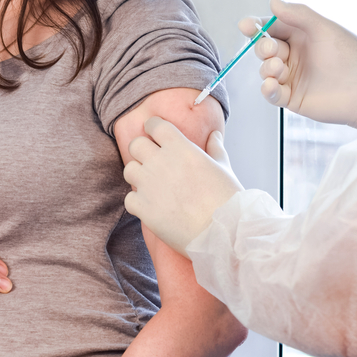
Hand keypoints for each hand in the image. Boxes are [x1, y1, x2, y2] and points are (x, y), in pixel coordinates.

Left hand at [123, 116, 242, 256]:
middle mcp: (160, 162)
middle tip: (151, 161)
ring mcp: (149, 185)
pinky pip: (129, 198)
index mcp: (180, 147)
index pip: (155, 125)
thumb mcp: (223, 168)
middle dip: (142, 150)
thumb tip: (214, 134)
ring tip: (151, 185)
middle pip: (136, 145)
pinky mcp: (143, 208)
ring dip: (138, 175)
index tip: (155, 135)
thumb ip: (215, 148)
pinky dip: (137, 202)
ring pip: (129, 170)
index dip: (153, 128)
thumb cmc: (227, 199)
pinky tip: (151, 206)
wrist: (222, 232)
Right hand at [243, 0, 356, 131]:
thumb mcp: (324, 29)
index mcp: (302, 35)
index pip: (272, 28)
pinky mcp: (292, 98)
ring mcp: (292, 77)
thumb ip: (298, 15)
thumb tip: (272, 3)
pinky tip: (271, 85)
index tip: (246, 26)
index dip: (257, 26)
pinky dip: (267, 89)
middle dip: (263, 47)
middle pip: (265, 48)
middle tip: (272, 50)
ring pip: (265, 70)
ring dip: (267, 68)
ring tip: (279, 69)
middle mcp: (295, 55)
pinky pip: (271, 93)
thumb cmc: (353, 57)